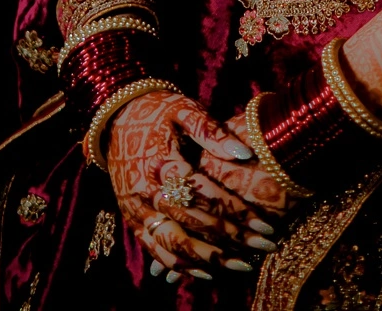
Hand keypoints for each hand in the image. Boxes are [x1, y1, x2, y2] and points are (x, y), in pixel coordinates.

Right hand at [107, 90, 279, 285]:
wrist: (115, 118)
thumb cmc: (157, 110)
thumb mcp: (184, 109)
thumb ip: (212, 131)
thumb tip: (245, 153)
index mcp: (161, 162)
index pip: (204, 194)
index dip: (235, 211)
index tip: (265, 223)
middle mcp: (147, 191)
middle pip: (192, 224)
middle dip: (231, 239)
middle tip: (264, 245)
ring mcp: (137, 210)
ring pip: (173, 245)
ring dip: (209, 260)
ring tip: (242, 265)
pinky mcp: (132, 220)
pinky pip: (156, 251)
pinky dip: (181, 266)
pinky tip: (207, 271)